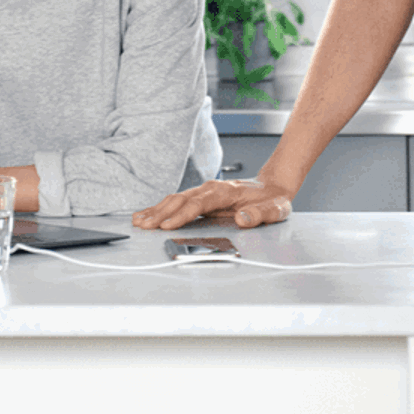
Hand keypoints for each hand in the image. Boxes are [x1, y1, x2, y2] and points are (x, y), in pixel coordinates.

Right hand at [132, 177, 295, 230]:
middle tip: (144, 225)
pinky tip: (148, 215)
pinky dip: (161, 209)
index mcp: (226, 192)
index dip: (182, 214)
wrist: (272, 187)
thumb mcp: (275, 210)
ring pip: (176, 199)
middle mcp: (211, 189)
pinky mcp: (200, 199)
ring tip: (138, 221)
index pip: (200, 203)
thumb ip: (260, 214)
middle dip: (162, 213)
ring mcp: (204, 193)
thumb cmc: (272, 200)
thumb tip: (243, 218)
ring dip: (157, 210)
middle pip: (182, 199)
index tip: (168, 225)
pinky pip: (177, 203)